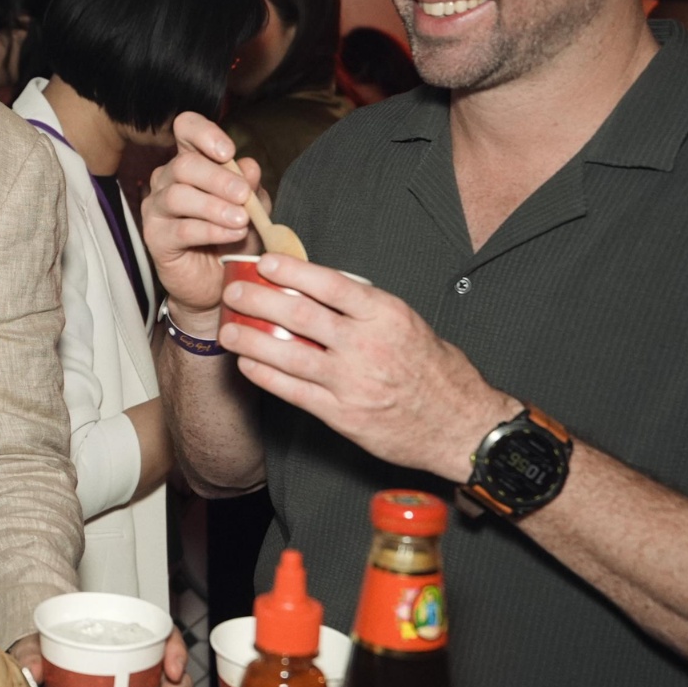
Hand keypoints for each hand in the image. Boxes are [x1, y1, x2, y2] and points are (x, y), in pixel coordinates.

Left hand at [12, 633, 187, 686]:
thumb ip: (33, 653)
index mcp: (128, 643)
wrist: (43, 678)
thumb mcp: (38, 647)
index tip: (172, 671)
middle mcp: (144, 670)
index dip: (177, 652)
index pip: (165, 639)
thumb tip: (32, 668)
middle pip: (174, 684)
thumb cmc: (50, 654)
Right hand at [138, 112, 261, 331]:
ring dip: (215, 206)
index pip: (185, 129)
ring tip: (241, 219)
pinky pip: (181, 229)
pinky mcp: (155, 238)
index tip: (228, 152)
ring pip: (178, 195)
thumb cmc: (231, 239)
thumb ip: (251, 188)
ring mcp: (156, 209)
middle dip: (218, 178)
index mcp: (191, 164)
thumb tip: (249, 166)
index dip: (204, 133)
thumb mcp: (251, 209)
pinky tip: (233, 234)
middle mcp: (167, 181)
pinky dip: (211, 230)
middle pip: (183, 165)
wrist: (217, 283)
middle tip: (243, 195)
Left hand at [219, 254, 519, 481]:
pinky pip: (293, 391)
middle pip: (299, 314)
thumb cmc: (436, 371)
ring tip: (227, 330)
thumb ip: (367, 309)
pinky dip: (265, 376)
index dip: (291, 270)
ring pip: (287, 353)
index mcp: (386, 315)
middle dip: (258, 300)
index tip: (264, 261)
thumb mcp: (409, 325)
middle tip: (233, 292)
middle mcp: (367, 345)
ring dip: (250, 340)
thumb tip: (318, 289)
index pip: (329, 283)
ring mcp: (352, 382)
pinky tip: (247, 365)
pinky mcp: (343, 414)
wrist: (460, 424)